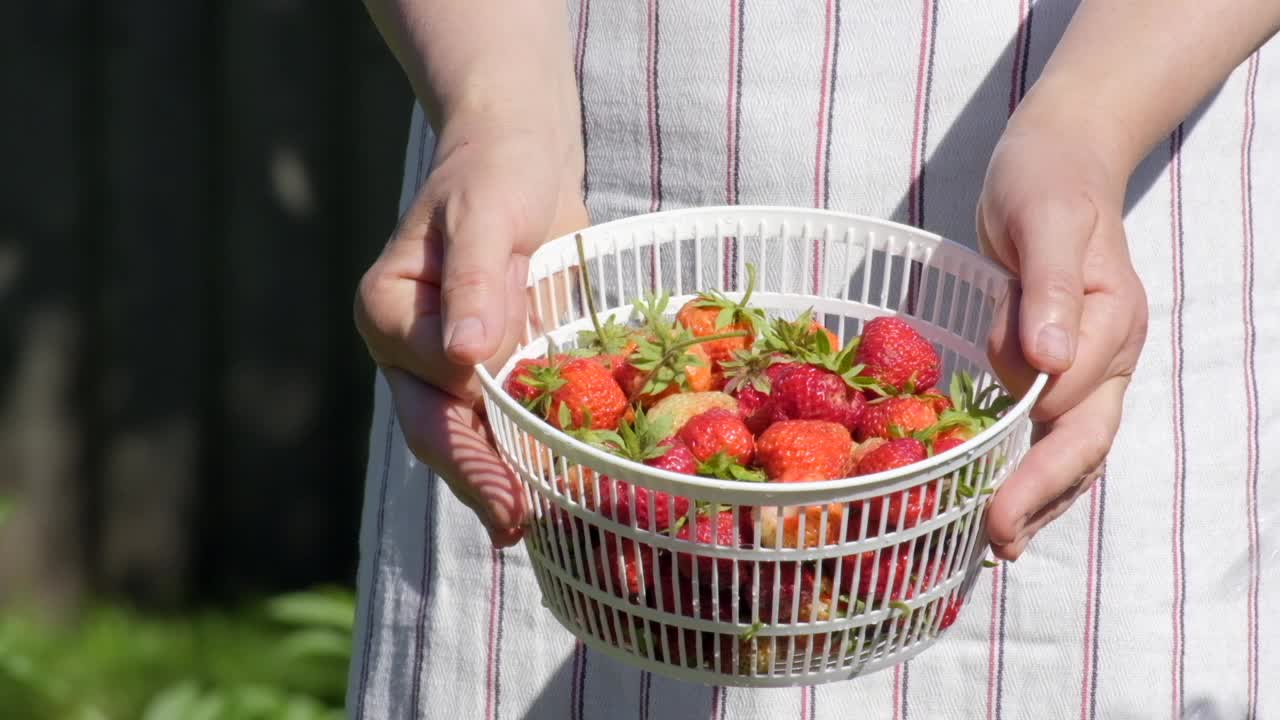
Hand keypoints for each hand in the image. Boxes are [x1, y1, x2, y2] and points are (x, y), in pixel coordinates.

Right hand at [354, 120, 587, 546]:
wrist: (522, 163)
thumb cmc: (498, 174)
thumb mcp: (484, 214)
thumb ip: (471, 282)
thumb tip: (465, 357)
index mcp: (388, 310)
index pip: (426, 378)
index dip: (466, 423)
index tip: (504, 472)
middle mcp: (406, 347)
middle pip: (434, 424)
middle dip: (476, 476)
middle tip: (514, 523)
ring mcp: (444, 366)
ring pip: (463, 436)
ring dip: (495, 481)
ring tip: (528, 528)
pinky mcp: (487, 371)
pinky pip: (498, 421)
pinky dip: (518, 457)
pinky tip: (545, 496)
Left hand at [976, 111, 1147, 560]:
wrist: (1057, 159)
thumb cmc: (1047, 182)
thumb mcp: (1043, 222)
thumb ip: (1050, 289)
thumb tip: (1051, 359)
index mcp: (1113, 319)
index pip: (1076, 399)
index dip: (1036, 450)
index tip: (997, 492)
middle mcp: (1107, 352)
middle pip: (1085, 438)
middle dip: (1042, 493)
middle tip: (999, 540)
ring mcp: (1088, 362)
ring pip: (1074, 444)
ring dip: (1042, 495)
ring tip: (1003, 543)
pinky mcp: (1059, 363)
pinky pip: (1051, 427)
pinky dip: (1032, 466)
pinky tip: (1006, 498)